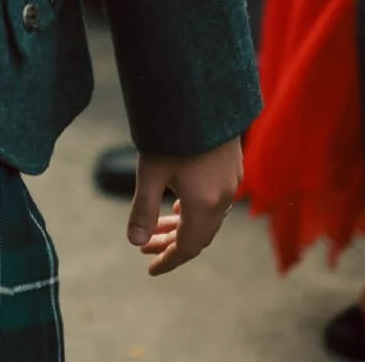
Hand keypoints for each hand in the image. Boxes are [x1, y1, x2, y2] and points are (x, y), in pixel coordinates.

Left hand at [128, 138, 241, 274]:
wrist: (202, 95)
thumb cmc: (171, 131)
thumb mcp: (150, 170)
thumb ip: (143, 209)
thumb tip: (134, 241)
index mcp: (204, 202)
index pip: (189, 246)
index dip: (170, 260)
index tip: (151, 270)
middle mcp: (223, 196)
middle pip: (199, 234)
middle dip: (171, 244)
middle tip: (144, 249)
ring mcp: (231, 182)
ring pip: (207, 217)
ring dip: (181, 225)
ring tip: (156, 228)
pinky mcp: (231, 167)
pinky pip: (214, 201)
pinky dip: (194, 209)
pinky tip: (177, 202)